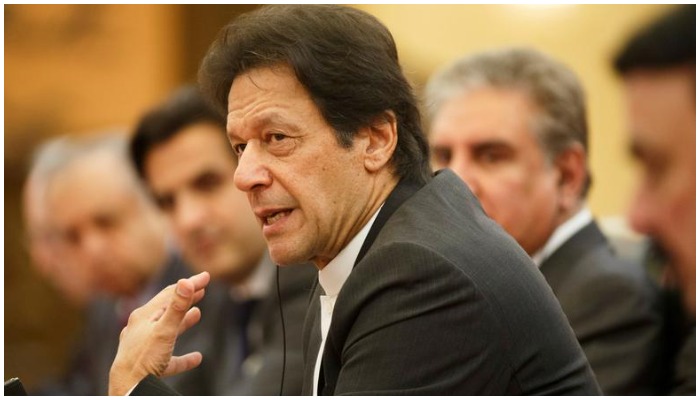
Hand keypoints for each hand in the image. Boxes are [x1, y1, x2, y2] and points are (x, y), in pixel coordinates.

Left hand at [108, 272, 209, 394]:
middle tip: (202, 289)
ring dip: (183, 322)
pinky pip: (169, 359)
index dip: (189, 284)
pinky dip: (183, 357)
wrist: (127, 390)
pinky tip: (197, 358)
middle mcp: (141, 329)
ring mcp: (144, 348)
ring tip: (197, 314)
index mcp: (143, 316)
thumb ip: (177, 308)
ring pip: (167, 331)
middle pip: (166, 309)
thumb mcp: (164, 331)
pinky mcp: (149, 366)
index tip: (206, 277)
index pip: (170, 294)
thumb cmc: (142, 360)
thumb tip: (186, 282)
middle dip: (185, 299)